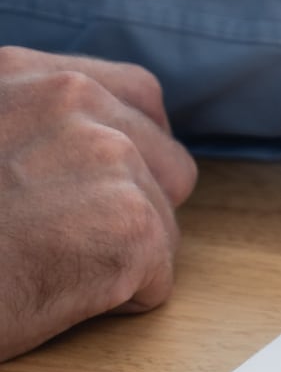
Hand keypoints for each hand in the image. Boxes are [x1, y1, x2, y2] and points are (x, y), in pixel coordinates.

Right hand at [0, 47, 197, 360]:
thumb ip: (23, 124)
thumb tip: (62, 157)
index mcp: (23, 72)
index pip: (136, 95)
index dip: (133, 148)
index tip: (99, 185)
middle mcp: (73, 98)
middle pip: (167, 161)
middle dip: (134, 206)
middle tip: (68, 239)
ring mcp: (110, 155)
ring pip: (162, 219)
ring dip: (118, 255)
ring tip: (42, 266)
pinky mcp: (132, 222)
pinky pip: (157, 275)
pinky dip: (116, 299)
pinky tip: (52, 294)